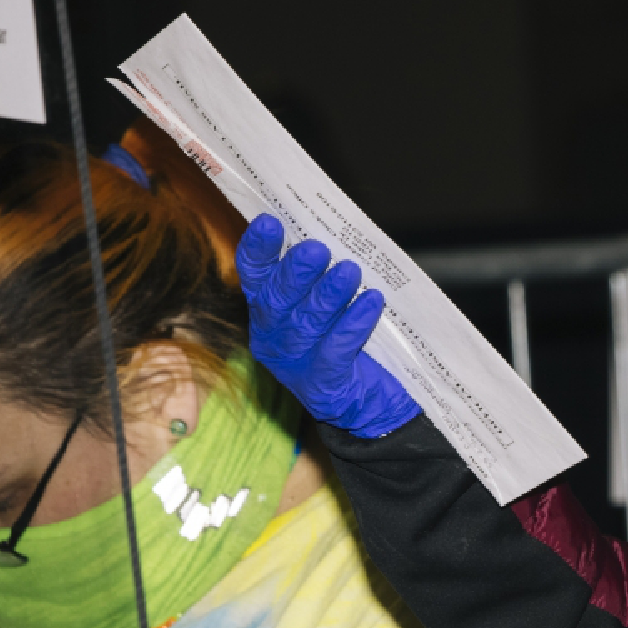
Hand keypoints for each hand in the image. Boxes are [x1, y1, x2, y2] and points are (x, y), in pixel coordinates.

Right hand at [235, 214, 420, 436]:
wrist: (367, 405)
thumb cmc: (346, 344)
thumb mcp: (326, 307)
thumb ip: (319, 277)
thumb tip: (331, 232)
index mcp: (268, 312)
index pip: (254, 277)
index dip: (258, 250)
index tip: (270, 223)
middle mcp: (273, 337)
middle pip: (277, 301)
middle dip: (296, 273)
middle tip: (317, 250)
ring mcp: (295, 364)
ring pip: (307, 323)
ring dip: (329, 295)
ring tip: (350, 271)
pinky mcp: (323, 383)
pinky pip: (337, 348)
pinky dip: (355, 323)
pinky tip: (373, 302)